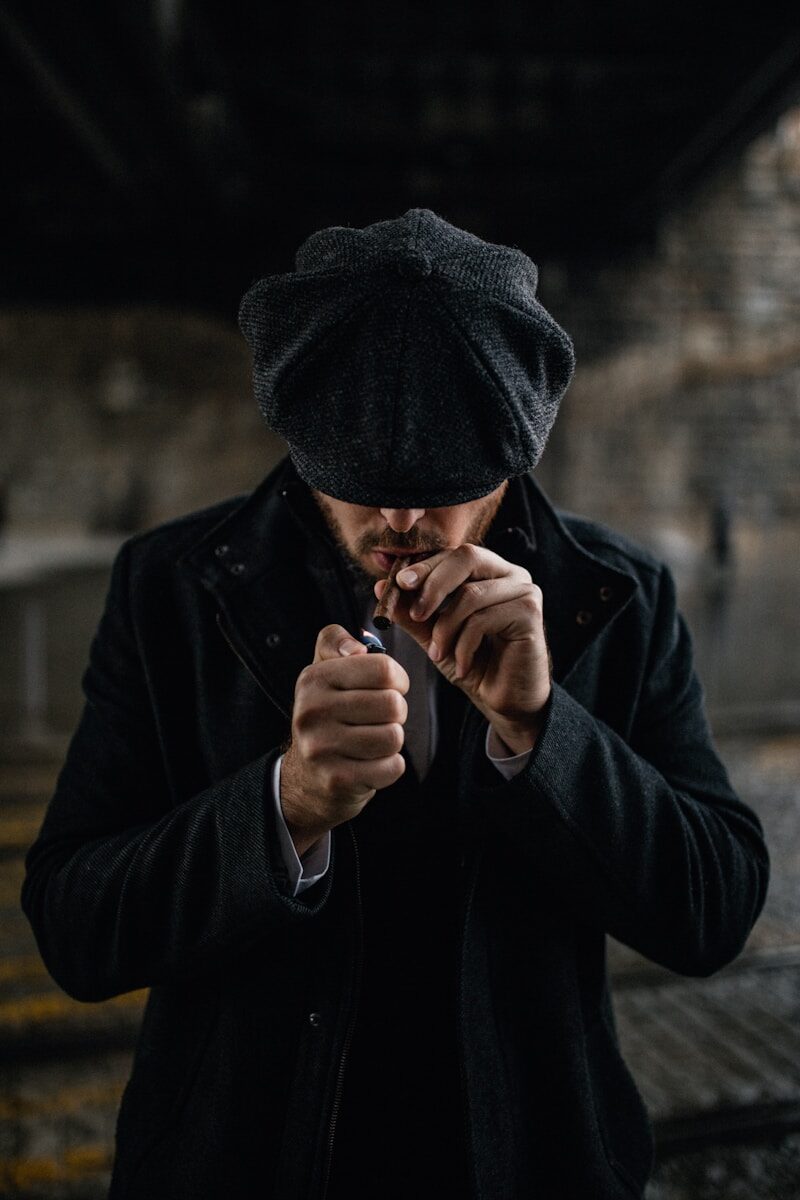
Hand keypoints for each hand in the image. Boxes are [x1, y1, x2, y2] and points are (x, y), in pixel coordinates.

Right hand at [280, 624, 409, 854]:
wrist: (307, 777)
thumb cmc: (328, 715)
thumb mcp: (323, 670)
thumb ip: (335, 642)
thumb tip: (358, 648)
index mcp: (313, 679)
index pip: (383, 669)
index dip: (397, 679)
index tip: (388, 688)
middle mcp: (311, 712)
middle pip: (392, 704)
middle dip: (396, 713)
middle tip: (379, 719)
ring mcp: (321, 748)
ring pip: (394, 736)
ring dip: (392, 740)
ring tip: (373, 740)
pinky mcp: (336, 780)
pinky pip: (391, 767)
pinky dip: (390, 766)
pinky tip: (371, 763)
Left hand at [373, 545, 550, 752]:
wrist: (505, 701)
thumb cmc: (474, 664)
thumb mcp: (434, 636)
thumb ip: (412, 613)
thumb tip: (381, 587)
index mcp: (489, 571)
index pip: (453, 554)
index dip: (425, 565)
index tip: (399, 583)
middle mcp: (511, 574)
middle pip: (467, 557)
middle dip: (433, 584)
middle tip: (415, 614)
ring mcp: (524, 591)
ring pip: (471, 594)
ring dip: (445, 628)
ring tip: (438, 654)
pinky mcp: (530, 613)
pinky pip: (484, 619)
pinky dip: (464, 646)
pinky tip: (461, 666)